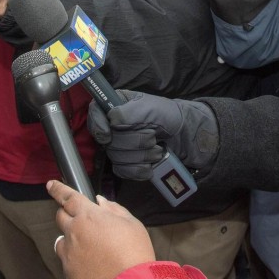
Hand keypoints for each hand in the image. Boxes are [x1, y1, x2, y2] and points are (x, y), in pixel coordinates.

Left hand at [47, 180, 154, 278]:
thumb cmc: (134, 255)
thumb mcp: (132, 224)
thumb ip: (114, 209)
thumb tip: (102, 203)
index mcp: (89, 216)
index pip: (68, 197)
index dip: (58, 189)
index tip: (51, 185)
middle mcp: (74, 232)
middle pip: (60, 216)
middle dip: (68, 214)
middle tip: (82, 219)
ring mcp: (69, 253)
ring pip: (61, 239)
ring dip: (70, 238)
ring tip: (89, 246)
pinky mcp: (68, 271)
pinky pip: (66, 258)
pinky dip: (74, 256)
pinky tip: (89, 261)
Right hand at [87, 90, 218, 180]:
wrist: (183, 135)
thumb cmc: (166, 115)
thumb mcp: (148, 107)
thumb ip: (126, 113)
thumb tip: (111, 123)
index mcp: (115, 107)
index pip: (94, 113)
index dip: (98, 126)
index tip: (108, 135)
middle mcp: (113, 126)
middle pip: (108, 141)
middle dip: (134, 142)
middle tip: (153, 137)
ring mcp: (118, 146)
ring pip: (117, 158)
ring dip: (141, 156)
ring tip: (157, 149)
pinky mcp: (126, 164)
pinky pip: (124, 172)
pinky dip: (140, 169)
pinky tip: (151, 165)